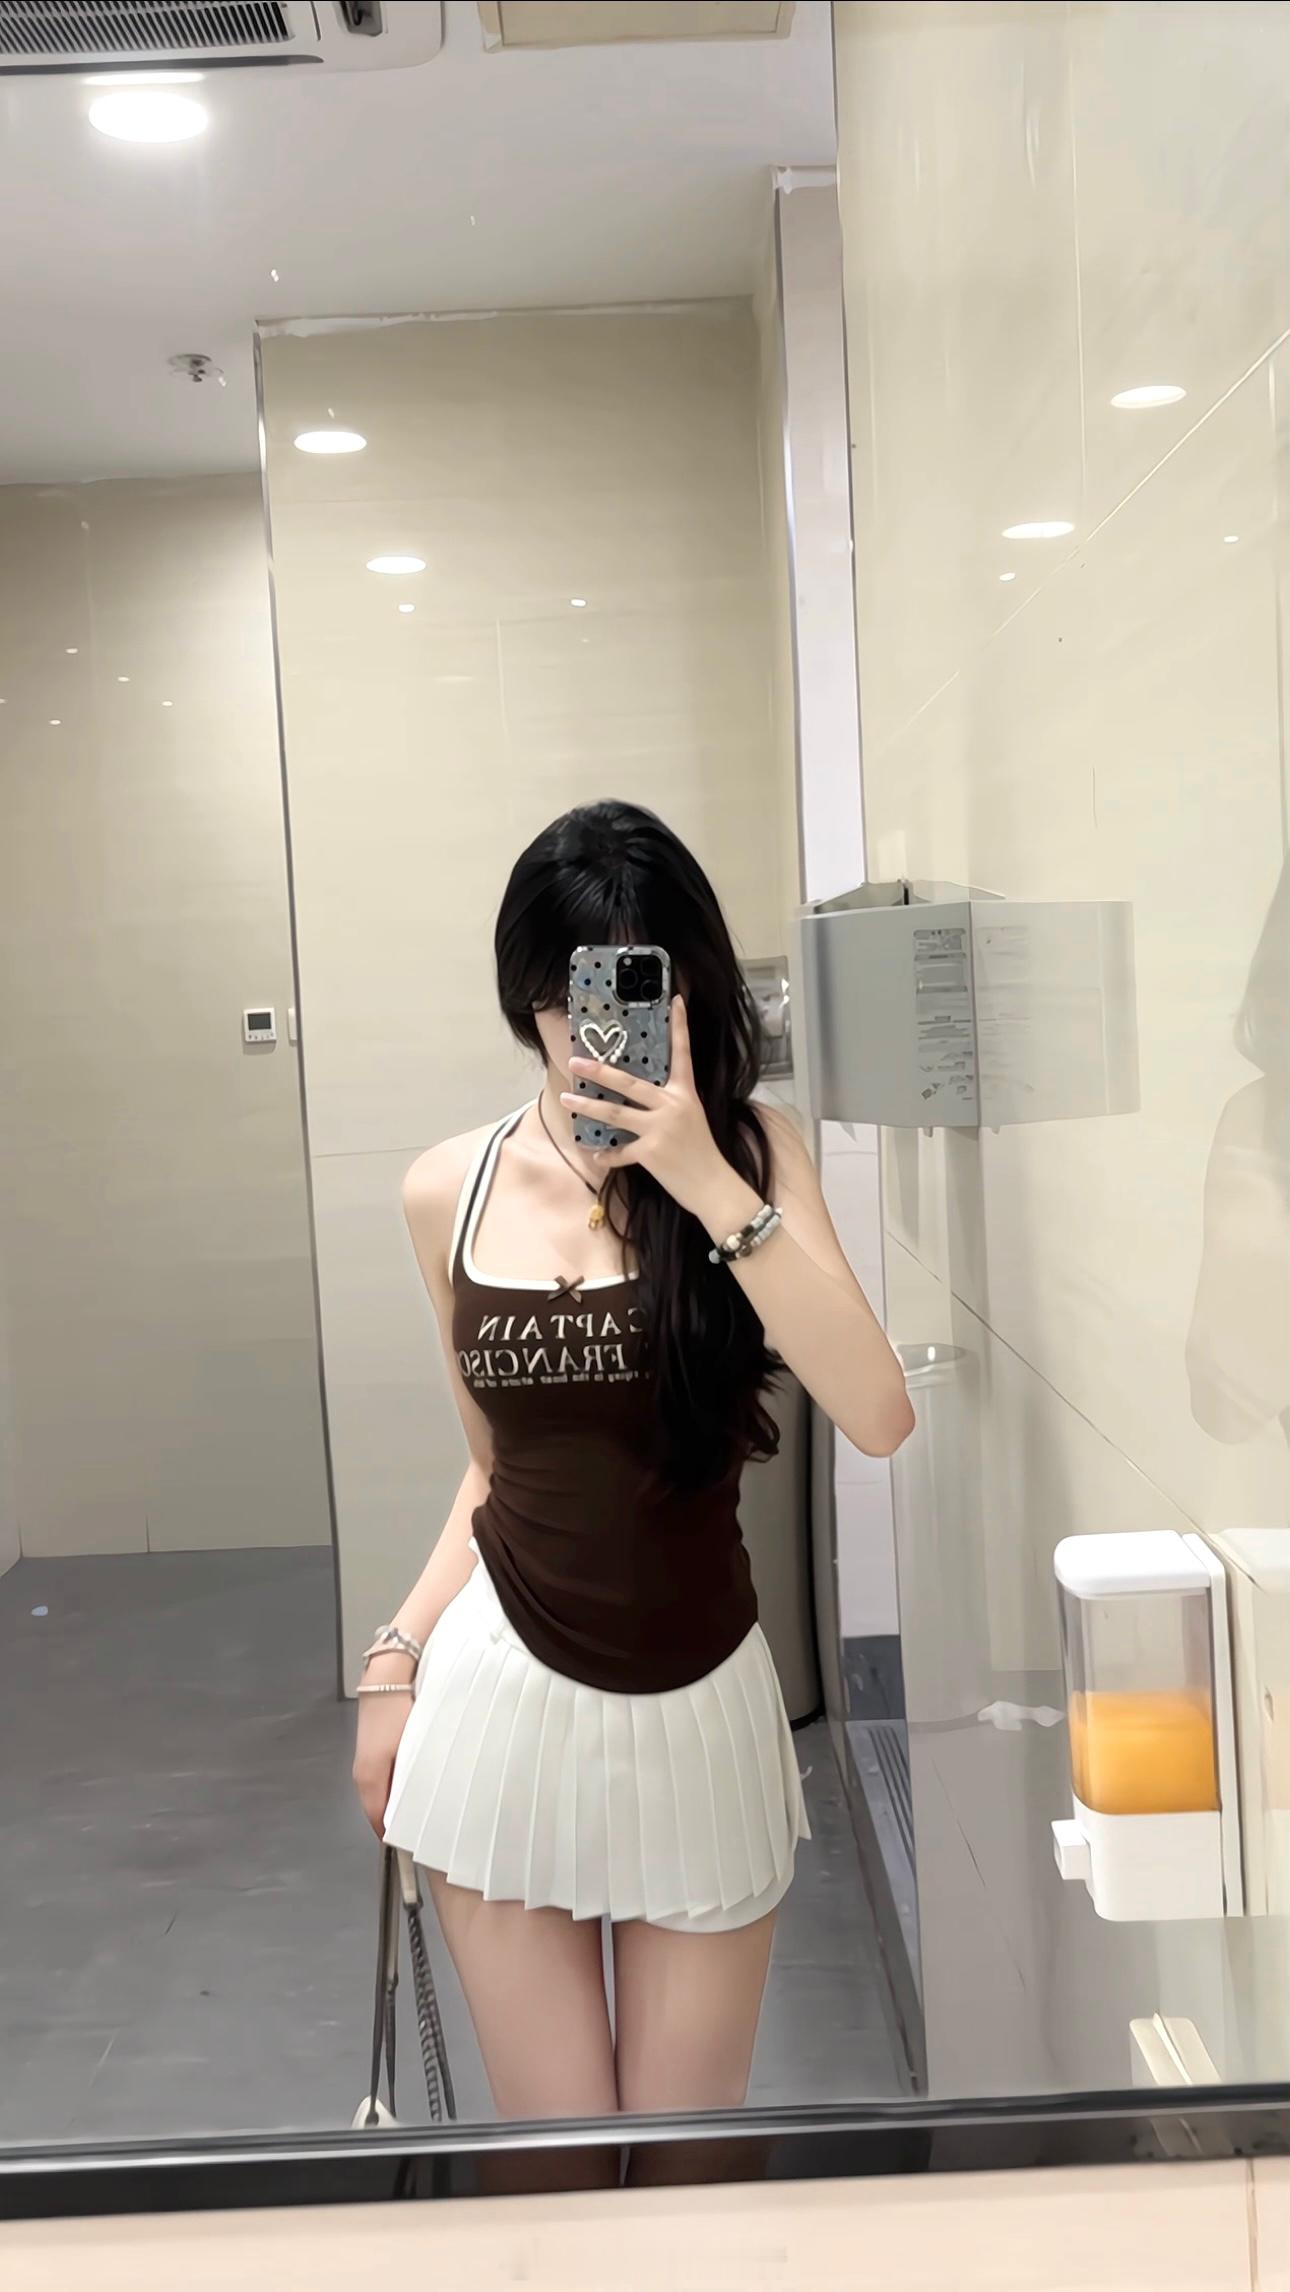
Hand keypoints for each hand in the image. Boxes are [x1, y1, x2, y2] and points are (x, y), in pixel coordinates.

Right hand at [353, 1677, 412, 1838]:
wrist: (388, 1678)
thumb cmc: (399, 1713)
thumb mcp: (408, 1750)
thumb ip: (409, 1784)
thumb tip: (413, 1810)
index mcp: (368, 1779)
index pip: (378, 1820)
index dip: (395, 1835)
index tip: (416, 1843)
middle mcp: (362, 1775)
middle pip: (378, 1808)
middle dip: (398, 1819)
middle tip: (425, 1824)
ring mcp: (365, 1762)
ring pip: (381, 1793)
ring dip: (398, 1801)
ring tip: (424, 1805)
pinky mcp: (371, 1751)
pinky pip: (383, 1778)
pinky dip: (396, 1785)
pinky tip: (416, 1781)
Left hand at [562, 996, 749, 1223]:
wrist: (713, 1185)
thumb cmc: (702, 1152)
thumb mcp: (692, 1118)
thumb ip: (668, 1103)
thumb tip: (640, 1097)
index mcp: (685, 1094)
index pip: (683, 1054)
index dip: (680, 1027)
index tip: (676, 1000)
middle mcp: (672, 1106)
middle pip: (629, 1083)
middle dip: (599, 1071)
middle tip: (576, 1061)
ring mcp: (660, 1129)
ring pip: (615, 1114)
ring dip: (588, 1106)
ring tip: (567, 1099)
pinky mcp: (651, 1153)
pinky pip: (620, 1151)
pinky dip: (607, 1155)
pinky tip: (596, 1154)